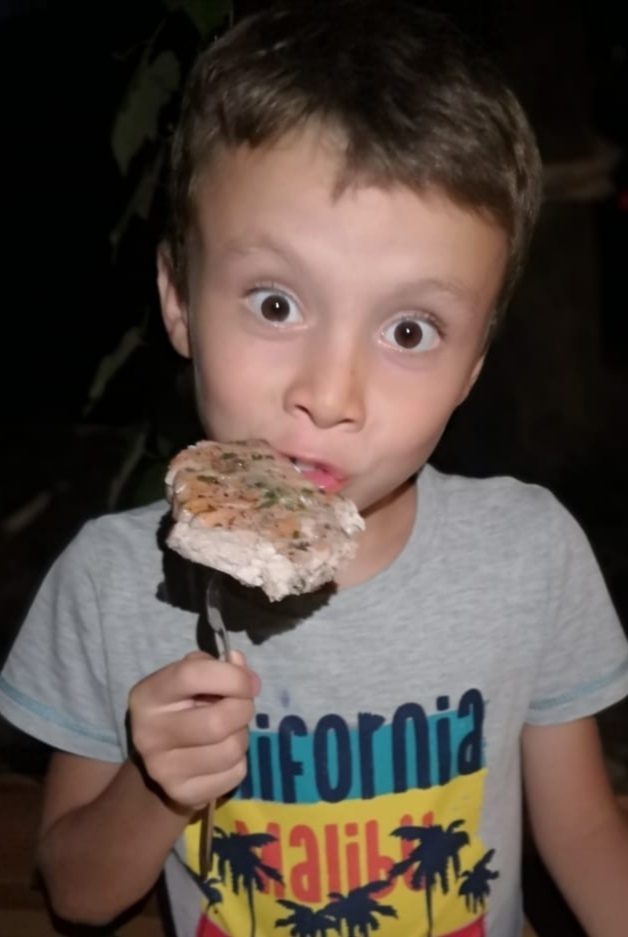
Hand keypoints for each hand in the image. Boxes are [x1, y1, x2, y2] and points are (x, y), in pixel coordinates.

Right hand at [129, 650, 259, 810]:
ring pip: (231, 749)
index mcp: (147, 696)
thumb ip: (215, 666)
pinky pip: (235, 774)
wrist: (161, 761)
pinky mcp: (183, 794)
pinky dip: (239, 761)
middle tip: (242, 705)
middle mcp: (148, 734)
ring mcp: (163, 769)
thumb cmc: (181, 708)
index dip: (231, 676)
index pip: (191, 676)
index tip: (249, 681)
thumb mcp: (189, 679)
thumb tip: (240, 663)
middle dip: (243, 709)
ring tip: (229, 731)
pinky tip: (222, 755)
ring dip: (241, 736)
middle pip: (217, 721)